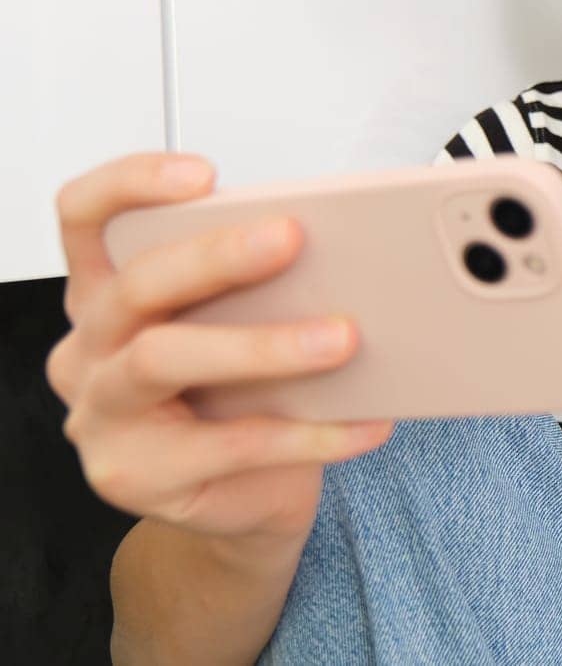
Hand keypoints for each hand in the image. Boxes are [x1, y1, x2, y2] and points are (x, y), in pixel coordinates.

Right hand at [44, 152, 394, 549]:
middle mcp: (89, 348)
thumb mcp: (245, 322)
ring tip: (343, 338)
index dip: (130, 184)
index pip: (85, 216)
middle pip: (135, 286)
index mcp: (107, 291)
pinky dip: (309, 431)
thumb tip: (345, 246)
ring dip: (263, 345)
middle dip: (216, 255)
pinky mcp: (134, 476)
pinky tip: (367, 420)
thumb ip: (261, 281)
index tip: (204, 175)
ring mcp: (100, 415)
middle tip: (292, 238)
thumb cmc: (243, 392)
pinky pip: (229, 446)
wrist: (246, 495)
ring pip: (166, 360)